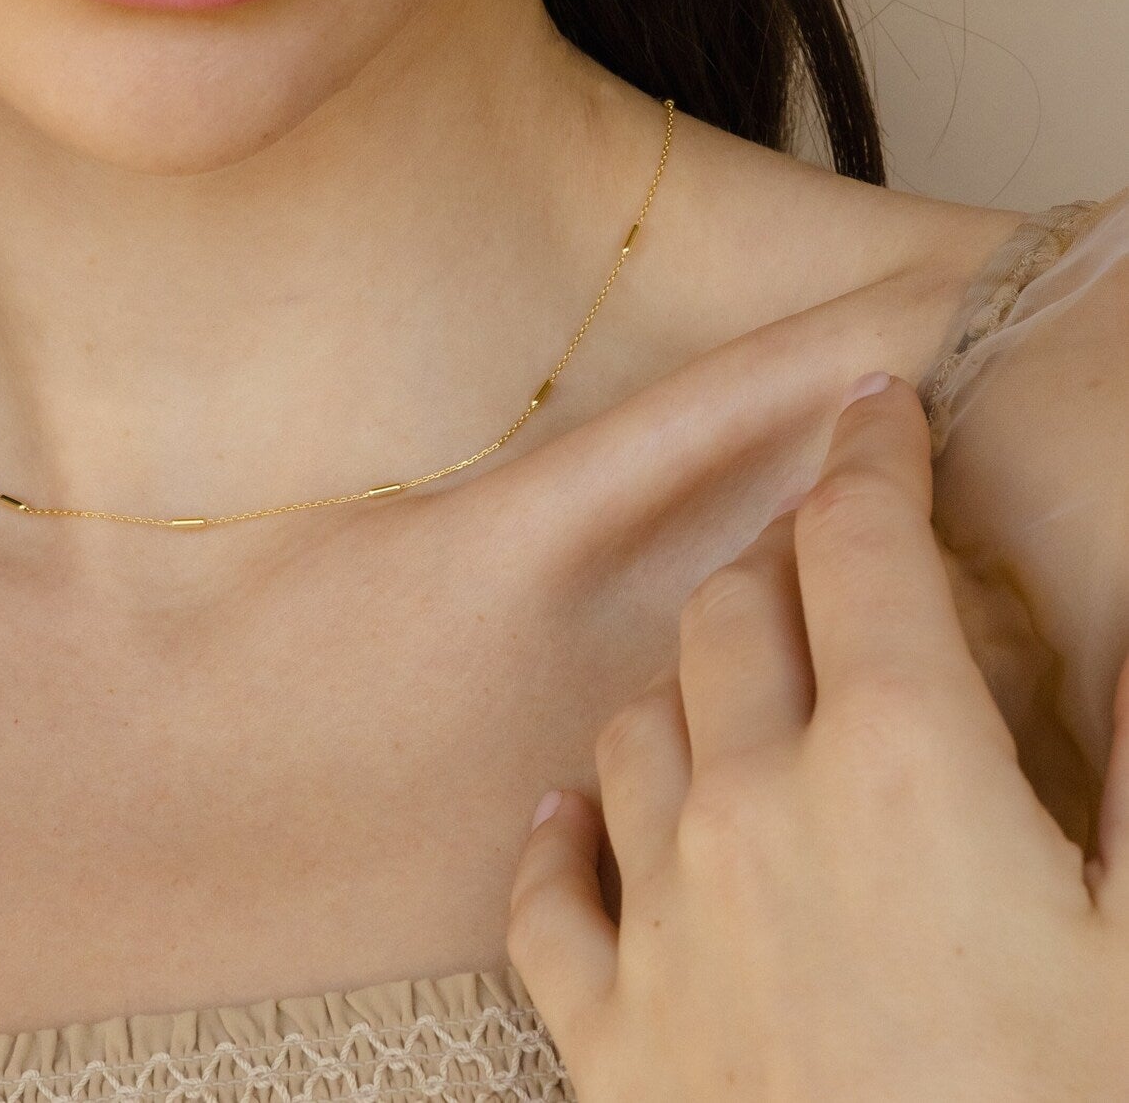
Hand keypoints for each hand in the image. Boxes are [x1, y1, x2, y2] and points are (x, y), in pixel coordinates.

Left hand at [504, 372, 1128, 1102]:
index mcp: (898, 771)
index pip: (861, 551)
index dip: (869, 461)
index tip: (876, 412)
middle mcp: (751, 815)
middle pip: (734, 617)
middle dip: (782, 558)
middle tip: (829, 549)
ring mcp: (666, 926)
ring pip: (638, 727)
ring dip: (690, 682)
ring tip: (741, 677)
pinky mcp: (610, 1043)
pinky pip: (554, 896)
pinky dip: (568, 837)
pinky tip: (580, 814)